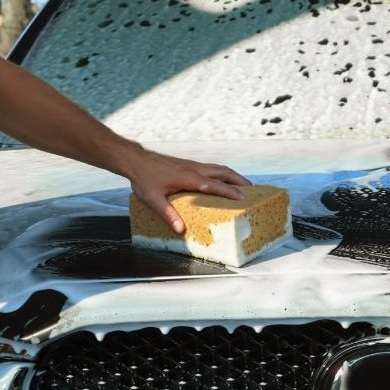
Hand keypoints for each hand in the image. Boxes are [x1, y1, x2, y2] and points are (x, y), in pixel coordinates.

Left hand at [121, 147, 252, 232]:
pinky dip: (222, 173)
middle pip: (223, 172)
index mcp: (189, 177)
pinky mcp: (189, 164)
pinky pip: (211, 168)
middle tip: (253, 190)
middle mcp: (194, 169)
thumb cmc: (144, 179)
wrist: (136, 160)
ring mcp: (192, 165)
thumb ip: (168, 214)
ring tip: (243, 185)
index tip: (244, 198)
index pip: (215, 185)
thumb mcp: (153, 199)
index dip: (230, 191)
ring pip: (218, 168)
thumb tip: (180, 229)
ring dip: (232, 175)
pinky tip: (221, 180)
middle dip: (239, 180)